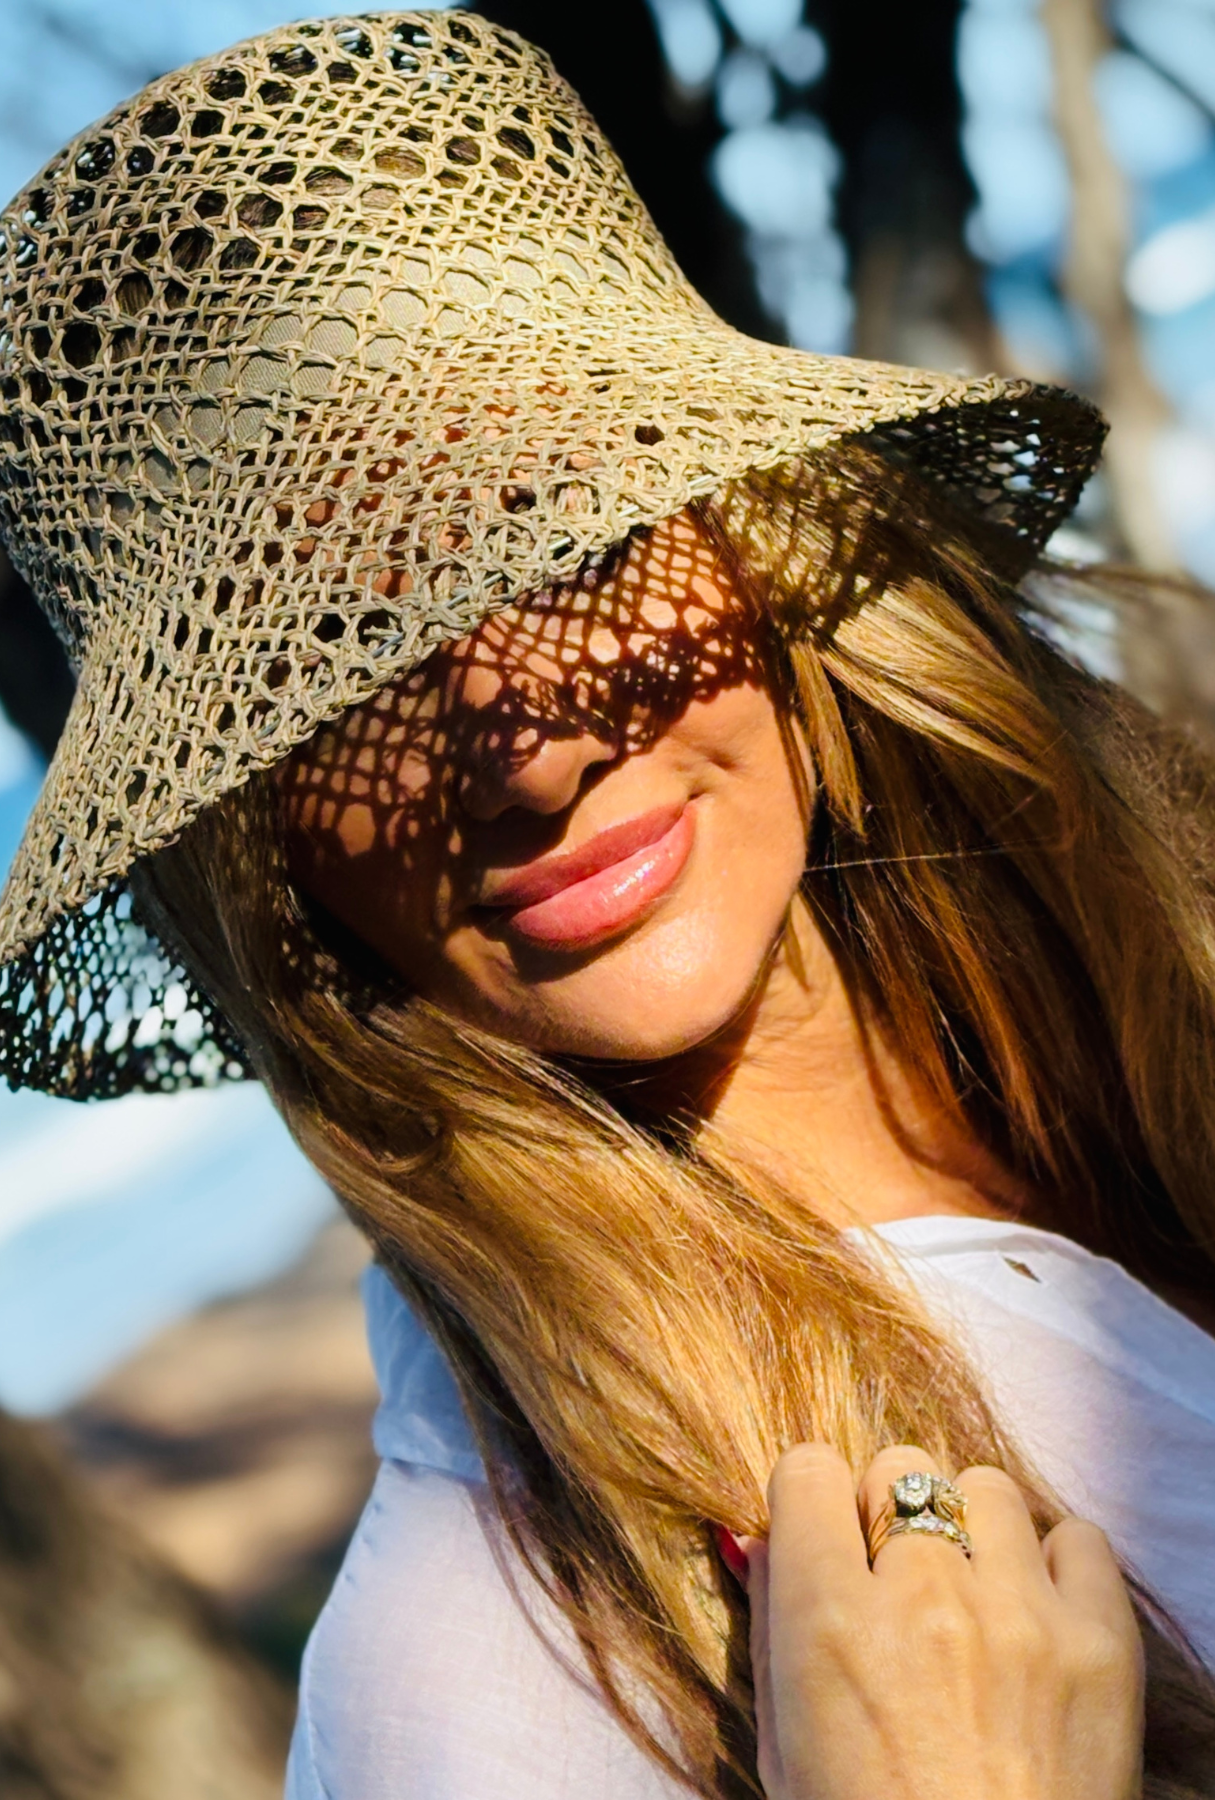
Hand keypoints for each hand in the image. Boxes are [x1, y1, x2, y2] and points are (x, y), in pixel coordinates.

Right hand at [737, 1443, 1143, 1799]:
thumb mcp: (784, 1748)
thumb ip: (772, 1625)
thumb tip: (759, 1534)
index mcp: (829, 1624)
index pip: (807, 1471)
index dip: (811, 1501)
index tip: (824, 1534)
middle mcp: (922, 1598)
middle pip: (898, 1467)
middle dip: (888, 1514)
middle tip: (897, 1578)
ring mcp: (1019, 1614)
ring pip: (983, 1487)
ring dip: (970, 1532)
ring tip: (973, 1595)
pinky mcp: (1099, 1640)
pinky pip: (1078, 1536)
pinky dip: (1054, 1564)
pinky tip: (1034, 1614)